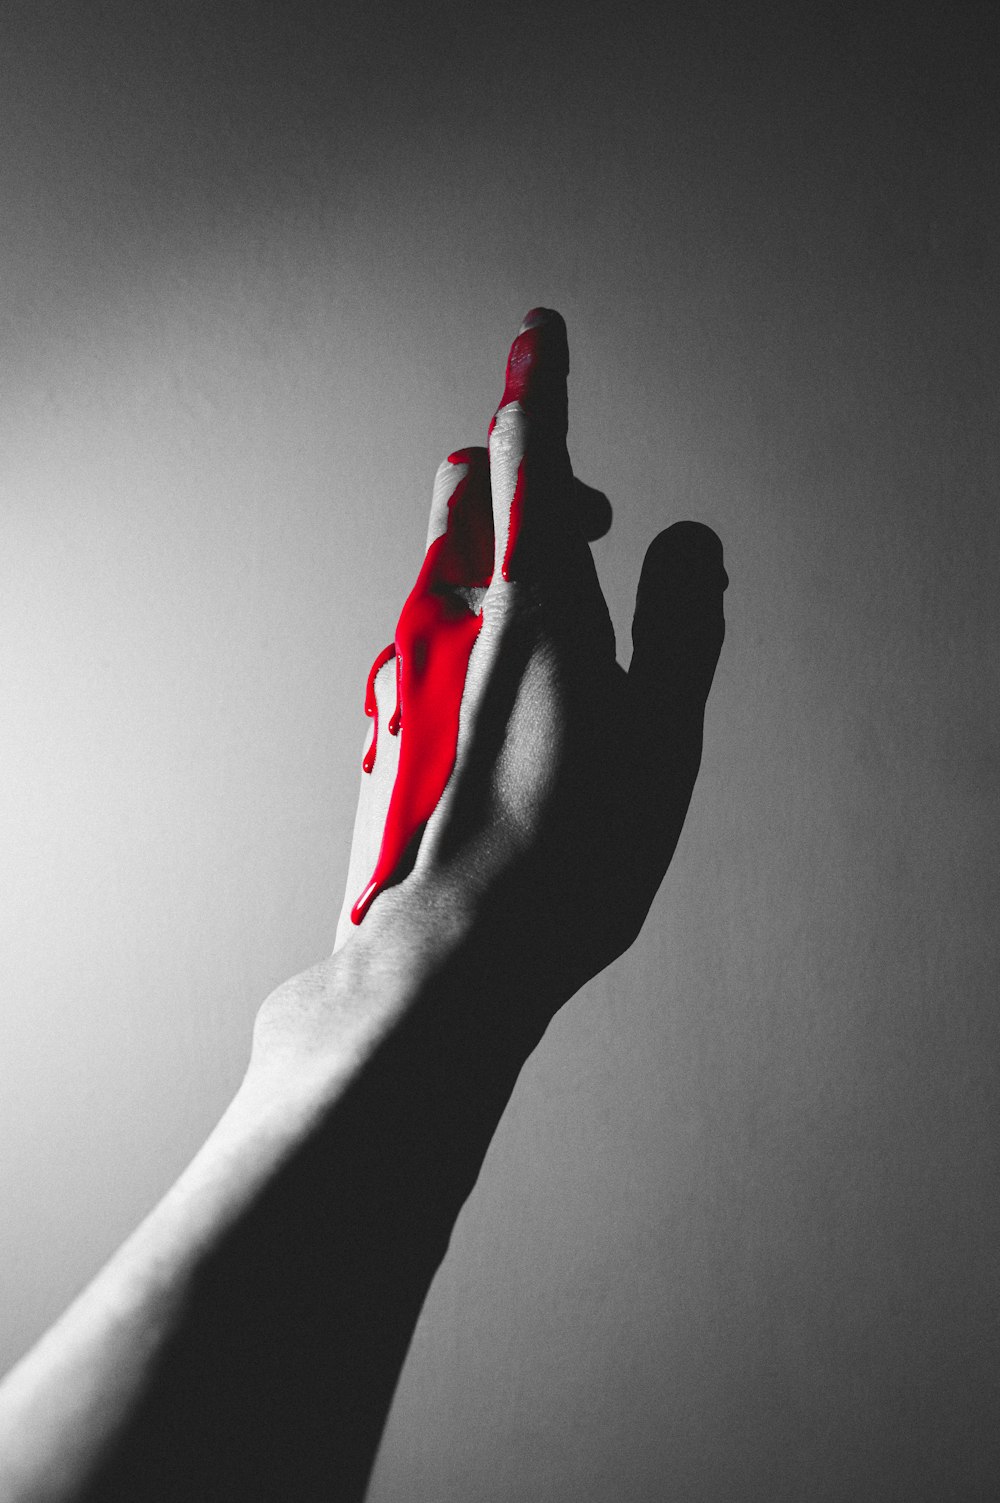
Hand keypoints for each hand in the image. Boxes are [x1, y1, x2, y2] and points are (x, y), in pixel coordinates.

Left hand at [332, 308, 726, 1019]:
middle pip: (465, 494)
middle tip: (584, 524)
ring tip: (565, 634)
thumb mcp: (662, 733)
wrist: (445, 957)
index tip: (539, 332)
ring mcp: (403, 672)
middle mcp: (449, 621)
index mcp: (531, 605)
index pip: (532, 457)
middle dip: (523, 477)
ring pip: (443, 566)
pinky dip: (476, 628)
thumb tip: (688, 540)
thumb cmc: (567, 852)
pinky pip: (431, 637)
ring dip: (502, 560)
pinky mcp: (385, 721)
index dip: (542, 386)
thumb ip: (680, 621)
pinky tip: (513, 709)